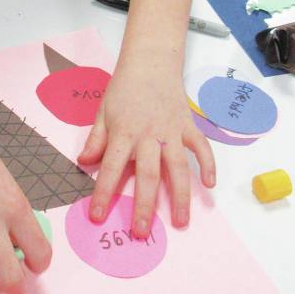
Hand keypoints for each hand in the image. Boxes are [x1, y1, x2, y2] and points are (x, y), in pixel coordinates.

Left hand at [77, 61, 214, 238]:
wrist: (151, 61)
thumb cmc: (124, 87)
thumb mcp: (103, 111)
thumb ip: (96, 139)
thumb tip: (84, 161)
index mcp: (124, 132)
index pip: (110, 168)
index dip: (103, 193)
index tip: (98, 216)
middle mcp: (149, 135)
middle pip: (147, 174)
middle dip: (143, 205)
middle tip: (140, 232)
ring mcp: (171, 131)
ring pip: (178, 167)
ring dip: (180, 196)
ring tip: (181, 222)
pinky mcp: (188, 126)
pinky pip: (201, 148)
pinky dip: (208, 165)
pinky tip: (210, 186)